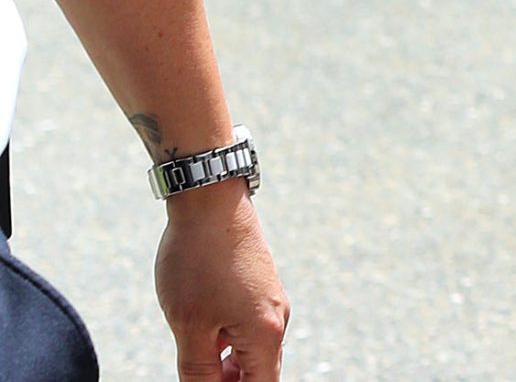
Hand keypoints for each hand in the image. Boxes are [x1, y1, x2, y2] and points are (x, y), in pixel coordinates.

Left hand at [155, 183, 287, 380]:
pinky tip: (199, 336)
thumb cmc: (198, 263)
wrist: (210, 202)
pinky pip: (248, 330)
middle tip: (195, 379)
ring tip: (192, 364)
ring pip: (251, 352)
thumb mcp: (189, 326)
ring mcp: (270, 301)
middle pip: (260, 374)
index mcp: (265, 334)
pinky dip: (226, 345)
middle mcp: (277, 319)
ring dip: (226, 368)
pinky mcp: (259, 287)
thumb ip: (197, 372)